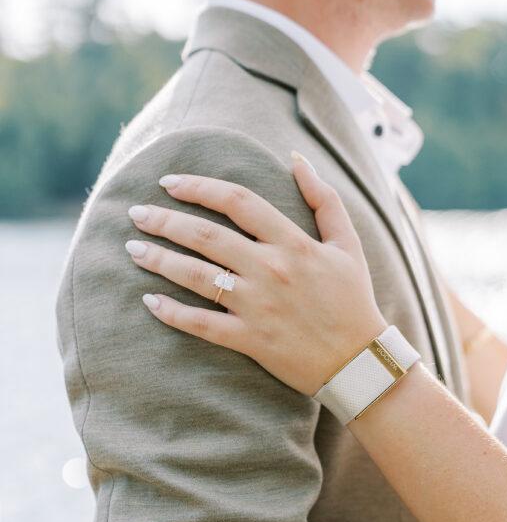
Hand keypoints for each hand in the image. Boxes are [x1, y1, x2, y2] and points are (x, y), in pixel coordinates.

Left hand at [125, 157, 386, 394]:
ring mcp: (259, 306)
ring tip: (132, 248)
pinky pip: (202, 324)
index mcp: (294, 243)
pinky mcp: (250, 340)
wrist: (360, 362)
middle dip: (165, 220)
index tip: (170, 182)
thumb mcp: (348, 243)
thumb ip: (325, 199)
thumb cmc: (353, 300)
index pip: (238, 201)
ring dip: (159, 259)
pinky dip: (172, 312)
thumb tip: (297, 159)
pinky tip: (149, 299)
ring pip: (197, 276)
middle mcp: (272, 270)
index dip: (199, 186)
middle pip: (206, 235)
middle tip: (137, 212)